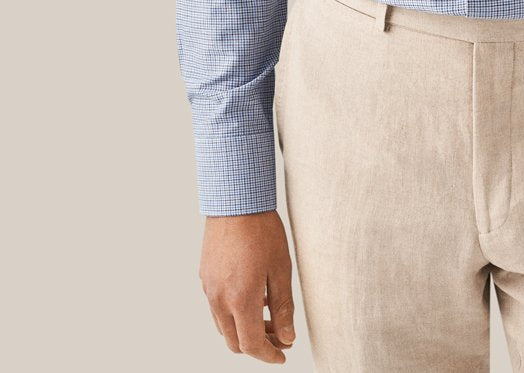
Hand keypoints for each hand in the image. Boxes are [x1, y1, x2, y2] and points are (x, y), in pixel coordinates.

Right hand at [199, 209, 296, 362]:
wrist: (235, 199)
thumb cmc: (262, 230)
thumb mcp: (281, 268)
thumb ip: (284, 306)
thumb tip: (288, 336)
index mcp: (240, 299)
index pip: (252, 345)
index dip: (269, 355)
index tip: (283, 354)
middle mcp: (219, 299)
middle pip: (235, 342)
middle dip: (259, 344)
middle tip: (281, 335)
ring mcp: (208, 288)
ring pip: (224, 326)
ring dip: (245, 329)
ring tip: (270, 314)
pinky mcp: (205, 276)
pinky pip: (217, 307)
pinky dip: (234, 312)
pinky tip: (254, 295)